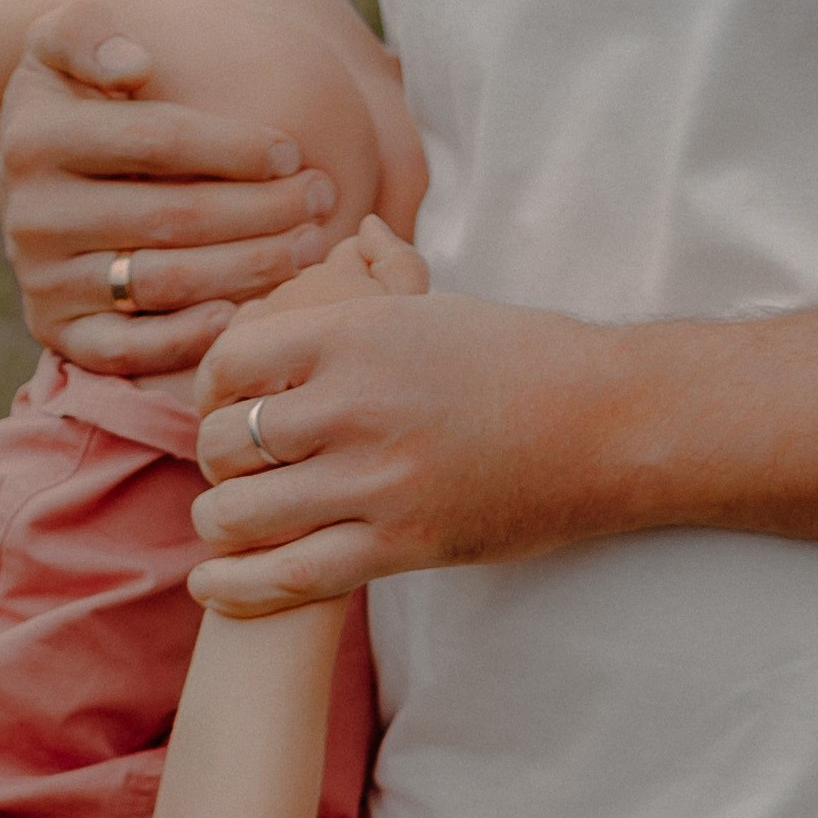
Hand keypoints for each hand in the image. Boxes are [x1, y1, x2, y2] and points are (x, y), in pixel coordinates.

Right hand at [0, 0, 339, 377]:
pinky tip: (241, 314)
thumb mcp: (64, 38)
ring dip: (248, 269)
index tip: (293, 151)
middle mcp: (29, 216)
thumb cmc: (77, 94)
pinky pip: (125, 350)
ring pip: (162, 282)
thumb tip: (134, 67)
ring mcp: (41, 280)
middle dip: (261, 210)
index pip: (157, 140)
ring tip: (309, 248)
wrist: (34, 165)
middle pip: (171, 217)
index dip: (234, 147)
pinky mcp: (56, 333)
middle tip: (320, 199)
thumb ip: (88, 30)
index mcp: (34, 137)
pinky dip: (186, 338)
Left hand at [190, 284, 636, 608]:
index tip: (218, 406)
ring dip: (221, 522)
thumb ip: (376, 285)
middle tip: (228, 471)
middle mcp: (358, 402)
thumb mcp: (440, 307)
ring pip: (241, 513)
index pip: (230, 361)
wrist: (611, 424)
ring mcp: (377, 478)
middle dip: (212, 462)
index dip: (206, 390)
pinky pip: (289, 576)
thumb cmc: (527, 361)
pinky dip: (237, 586)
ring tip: (227, 522)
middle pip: (223, 441)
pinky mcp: (402, 544)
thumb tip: (358, 231)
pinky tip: (214, 583)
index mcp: (358, 333)